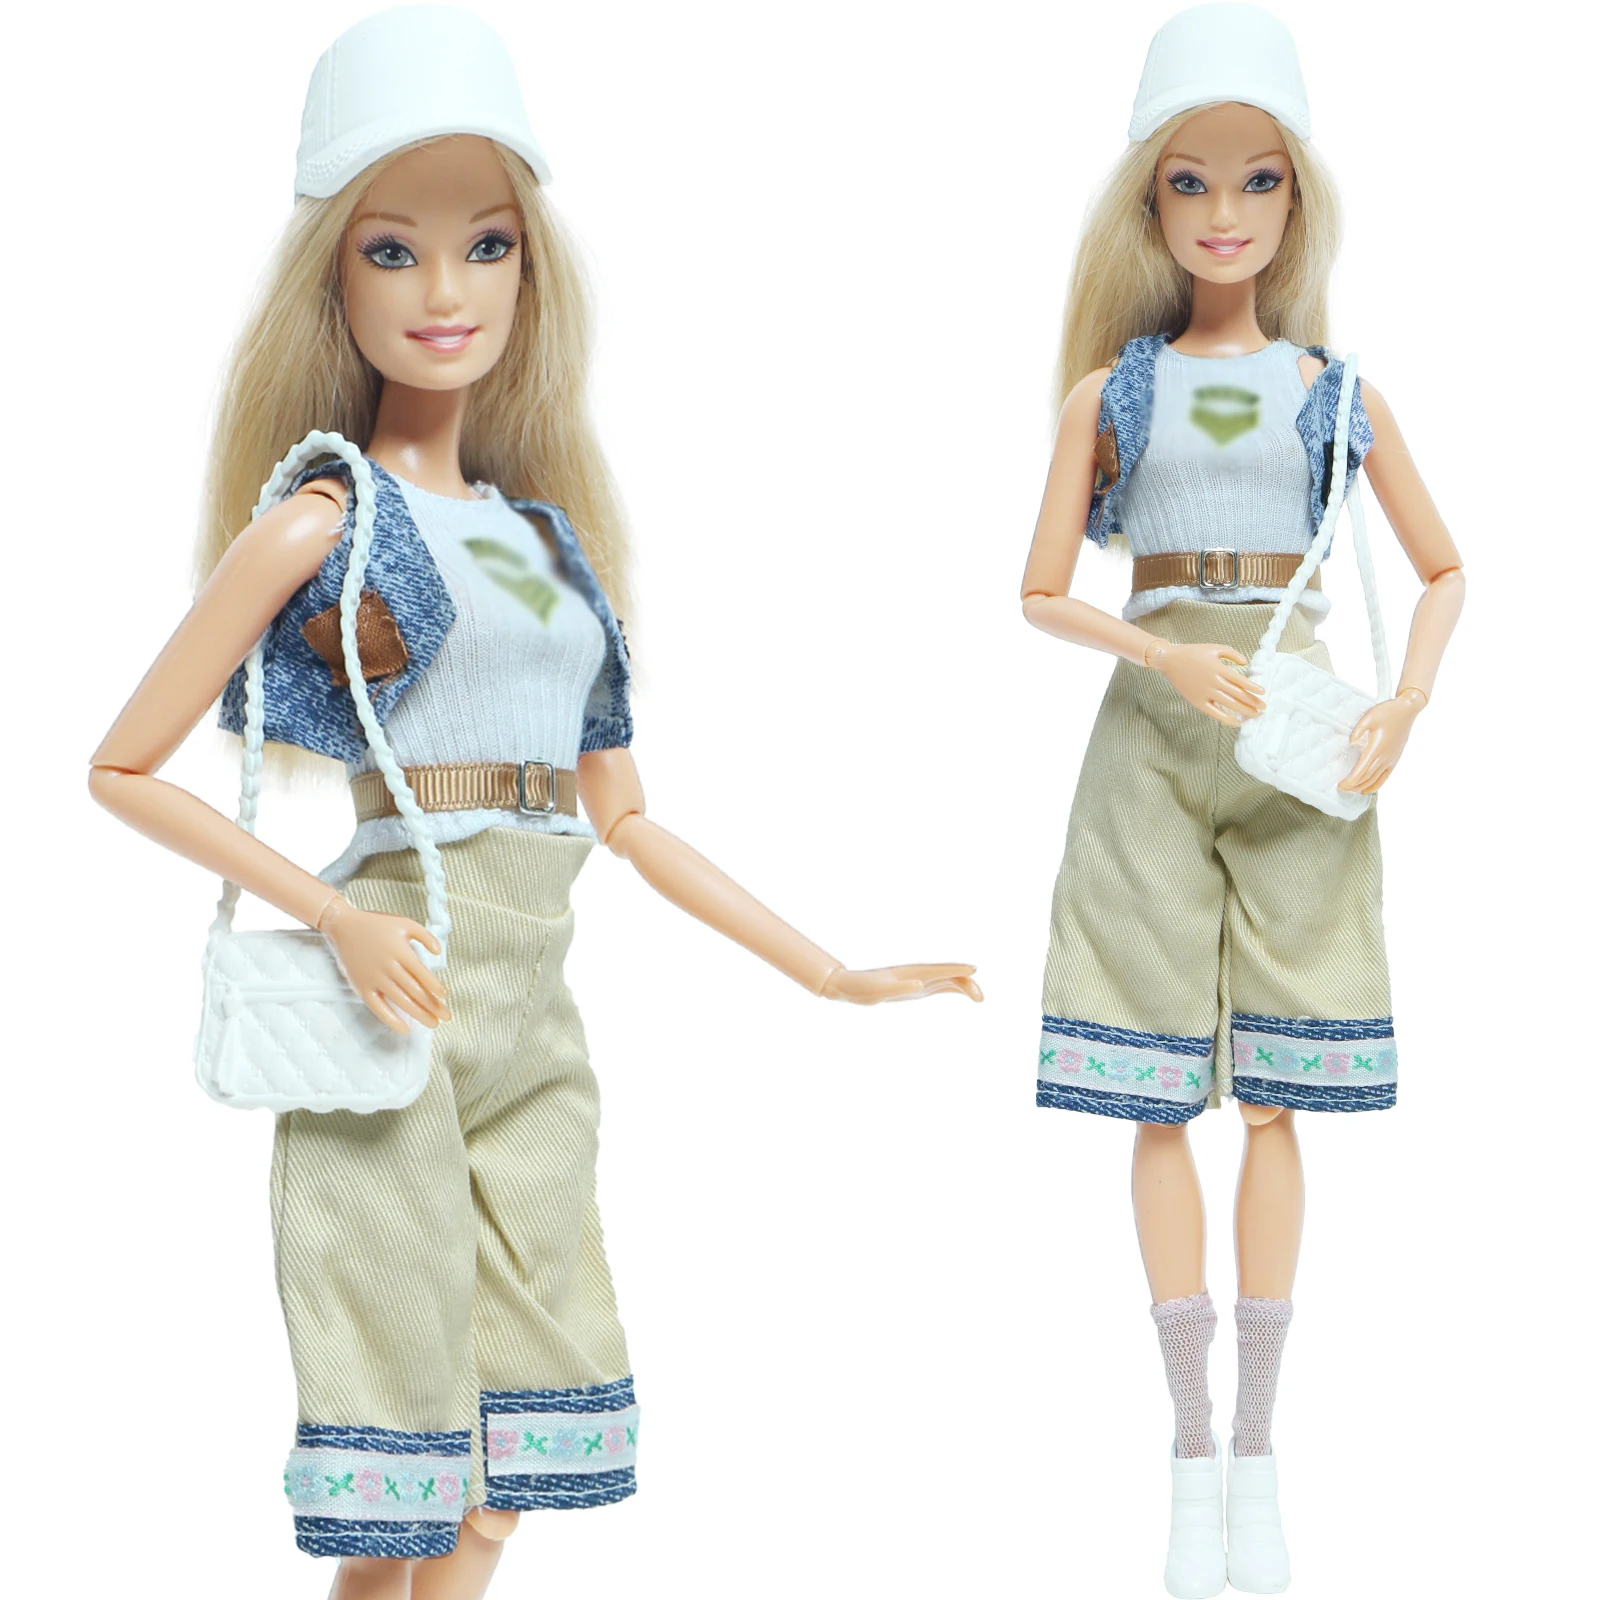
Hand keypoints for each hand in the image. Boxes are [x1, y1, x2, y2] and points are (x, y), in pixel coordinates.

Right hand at [317, 896, 450, 1033]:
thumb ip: (425, 936)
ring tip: (433, 1022)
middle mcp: (388, 967)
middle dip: (432, 1005)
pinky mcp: (361, 987)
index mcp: (400, 951)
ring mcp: (374, 979)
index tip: (445, 997)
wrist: (344, 927)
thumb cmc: (377, 925)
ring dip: (418, 1014)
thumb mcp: (405, 923)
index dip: (435, 987)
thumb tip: (439, 952)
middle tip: (446, 1016)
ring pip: (400, 1001)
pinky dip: (391, 1020)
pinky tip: (405, 1029)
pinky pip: (377, 1008)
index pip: (423, 974)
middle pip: (414, 991)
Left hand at [819, 964, 981, 1003]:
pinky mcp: (915, 987)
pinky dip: (953, 987)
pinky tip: (960, 991)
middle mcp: (918, 974)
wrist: (850, 986)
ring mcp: (918, 979)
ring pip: (946, 979)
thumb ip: (898, 988)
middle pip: (948, 975)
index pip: (940, 970)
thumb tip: (920, 984)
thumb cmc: (862, 989)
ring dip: (963, 985)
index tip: (974, 970)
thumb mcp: (878, 992)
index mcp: (912, 973)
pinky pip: (938, 985)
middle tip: (981, 998)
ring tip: (978, 998)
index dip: (958, 970)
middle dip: (966, 983)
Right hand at [1144, 639, 1264, 725]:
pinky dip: (1225, 718)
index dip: (1253, 688)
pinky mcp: (1197, 701)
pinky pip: (1214, 712)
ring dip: (1244, 710)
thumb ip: (1232, 654)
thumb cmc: (1193, 652)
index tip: (1262, 693)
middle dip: (1252, 702)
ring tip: (1254, 715)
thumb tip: (1245, 663)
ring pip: (1229, 704)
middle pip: (1238, 695)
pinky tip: (1236, 722)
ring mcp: (1205, 693)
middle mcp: (1213, 682)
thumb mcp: (1214, 647)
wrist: (1170, 660)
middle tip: (1263, 708)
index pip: (1241, 681)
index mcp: (1219, 668)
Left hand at [1339, 692, 1422, 793]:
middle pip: (1367, 778)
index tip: (1341, 785)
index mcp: (1376, 748)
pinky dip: (1376, 785)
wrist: (1407, 711)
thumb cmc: (1387, 712)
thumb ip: (1358, 730)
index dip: (1351, 781)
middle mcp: (1384, 757)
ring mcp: (1391, 759)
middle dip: (1353, 786)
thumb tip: (1350, 742)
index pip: (1362, 771)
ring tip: (1351, 790)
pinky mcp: (1395, 758)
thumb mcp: (1369, 717)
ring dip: (1362, 787)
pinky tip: (1367, 789)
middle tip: (1341, 788)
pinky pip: (1385, 776)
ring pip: (1375, 779)